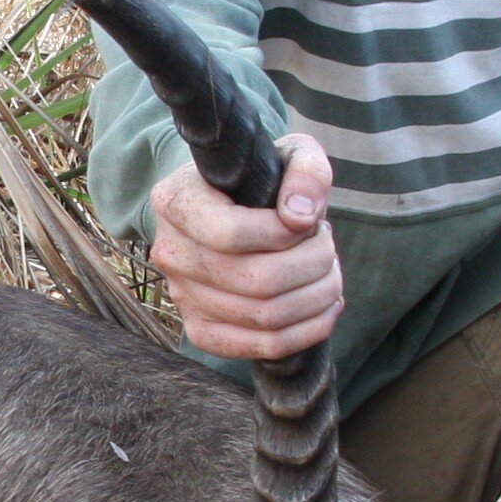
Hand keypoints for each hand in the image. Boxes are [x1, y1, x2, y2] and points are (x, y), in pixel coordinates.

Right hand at [148, 139, 340, 362]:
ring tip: (330, 272)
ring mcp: (182, 297)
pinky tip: (325, 307)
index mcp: (175, 202)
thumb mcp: (287, 155)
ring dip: (317, 296)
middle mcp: (170, 253)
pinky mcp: (202, 331)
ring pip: (265, 316)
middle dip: (312, 265)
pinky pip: (261, 347)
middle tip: (327, 246)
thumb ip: (305, 171)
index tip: (308, 221)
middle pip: (257, 281)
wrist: (228, 212)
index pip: (231, 234)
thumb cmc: (258, 181)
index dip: (283, 234)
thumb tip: (301, 216)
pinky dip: (307, 332)